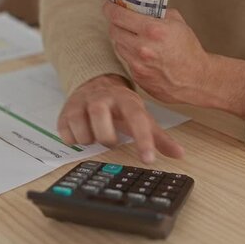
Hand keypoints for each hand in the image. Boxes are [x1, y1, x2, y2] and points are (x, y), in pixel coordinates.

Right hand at [57, 74, 184, 163]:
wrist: (95, 83)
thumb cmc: (121, 106)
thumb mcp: (141, 117)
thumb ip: (159, 138)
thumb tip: (180, 155)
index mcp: (126, 99)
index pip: (136, 119)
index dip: (143, 140)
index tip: (148, 160)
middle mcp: (102, 98)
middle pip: (102, 123)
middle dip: (107, 138)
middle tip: (110, 138)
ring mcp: (81, 103)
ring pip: (82, 130)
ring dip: (89, 139)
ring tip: (95, 133)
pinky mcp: (65, 110)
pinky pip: (66, 133)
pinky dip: (74, 139)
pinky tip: (82, 131)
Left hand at [103, 2, 244, 119]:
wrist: (195, 79)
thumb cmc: (188, 51)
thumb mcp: (177, 23)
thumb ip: (157, 13)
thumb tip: (142, 6)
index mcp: (152, 30)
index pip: (119, 15)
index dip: (110, 9)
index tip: (108, 6)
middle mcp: (142, 48)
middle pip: (114, 31)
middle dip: (115, 23)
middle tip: (120, 19)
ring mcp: (137, 64)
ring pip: (118, 46)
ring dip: (121, 38)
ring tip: (132, 35)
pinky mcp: (136, 76)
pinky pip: (126, 60)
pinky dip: (129, 54)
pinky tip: (140, 52)